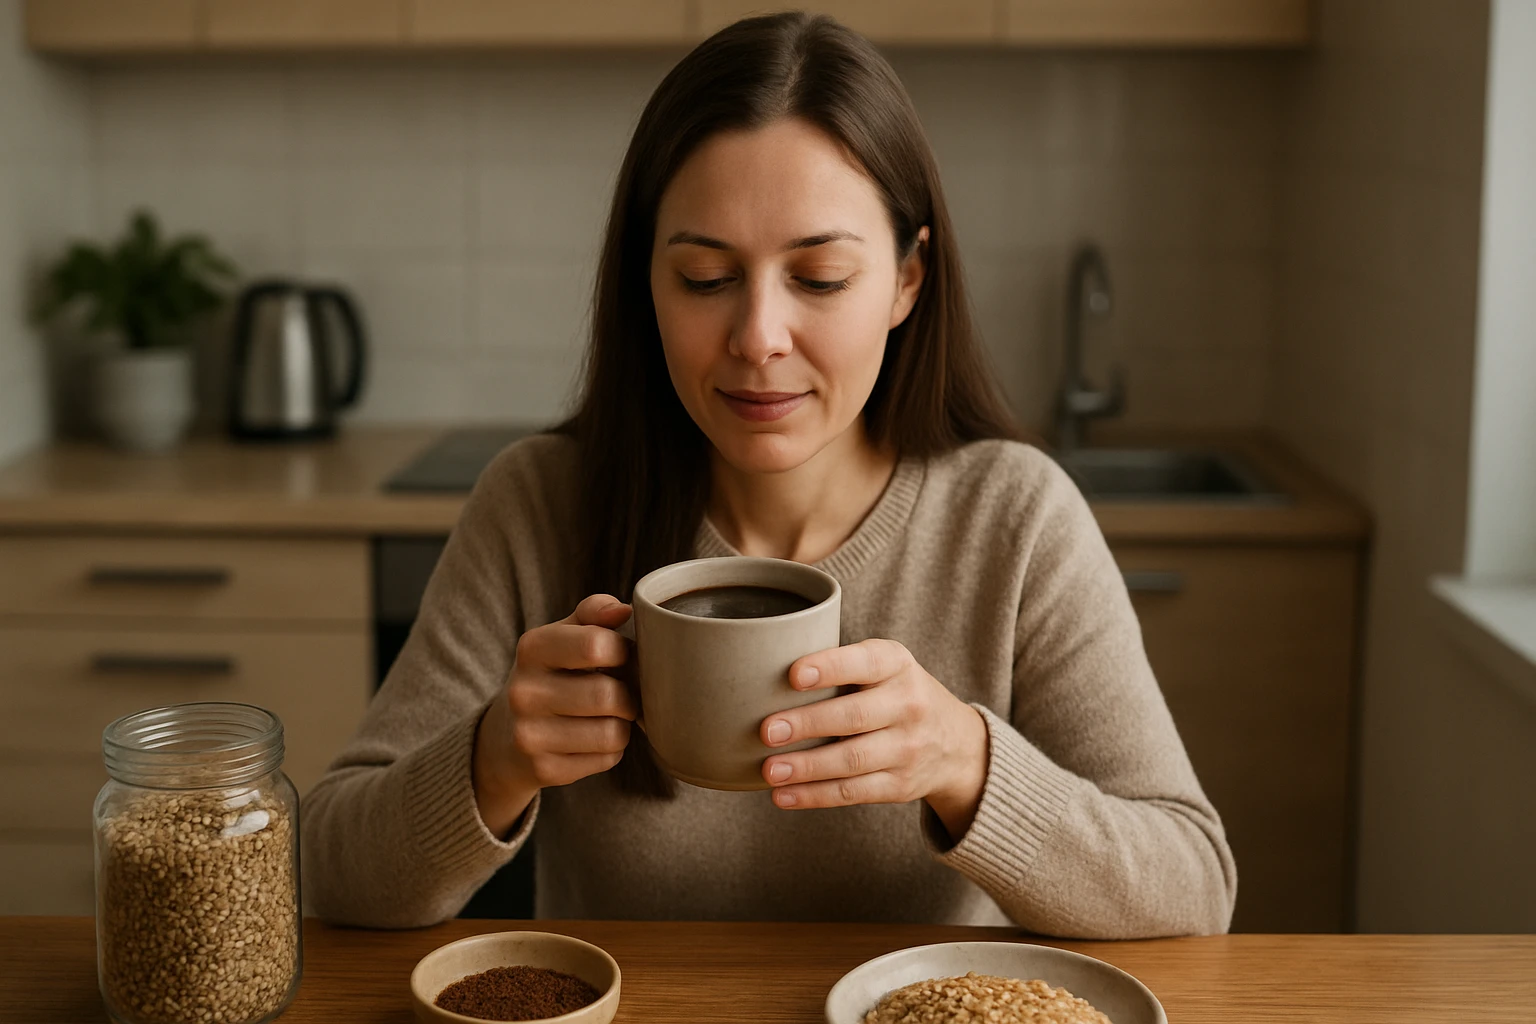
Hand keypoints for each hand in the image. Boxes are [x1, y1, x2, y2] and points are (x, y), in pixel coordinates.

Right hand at [472, 594, 637, 837]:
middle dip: (628, 695)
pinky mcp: (544, 770)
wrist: (505, 737)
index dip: (624, 652)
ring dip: (623, 725)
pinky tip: (593, 740)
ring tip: (608, 718)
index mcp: (532, 648)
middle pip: (609, 695)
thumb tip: (623, 610)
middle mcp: (524, 692)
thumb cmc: (550, 676)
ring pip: (613, 733)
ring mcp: (529, 735)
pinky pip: (607, 759)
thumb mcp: (561, 637)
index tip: (621, 657)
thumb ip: (593, 613)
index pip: (597, 645)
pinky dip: (611, 750)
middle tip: (622, 694)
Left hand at [759, 639, 989, 840]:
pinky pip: (853, 793)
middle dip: (808, 723)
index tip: (794, 675)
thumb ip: (842, 668)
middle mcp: (908, 704)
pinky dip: (814, 796)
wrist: (956, 743)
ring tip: (769, 770)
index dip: (830, 667)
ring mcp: (907, 748)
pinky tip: (783, 795)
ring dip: (806, 768)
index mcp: (897, 664)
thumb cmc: (895, 693)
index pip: (865, 662)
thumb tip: (762, 679)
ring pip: (852, 760)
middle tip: (767, 730)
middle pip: (854, 716)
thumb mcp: (885, 667)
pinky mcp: (900, 785)